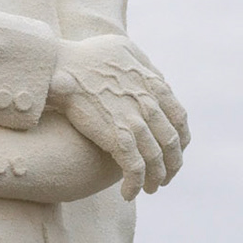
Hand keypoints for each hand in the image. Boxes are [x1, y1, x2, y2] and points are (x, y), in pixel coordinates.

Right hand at [48, 34, 189, 198]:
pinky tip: (128, 193)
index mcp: (154, 85)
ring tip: (150, 190)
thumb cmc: (86, 55)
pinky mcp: (118, 136)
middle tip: (165, 178)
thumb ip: (142, 64)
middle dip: (172, 165)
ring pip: (157, 159)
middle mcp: (150, 104)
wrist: (62, 65)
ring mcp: (135, 120)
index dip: (180, 140)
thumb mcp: (123, 49)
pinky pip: (135, 168)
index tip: (176, 151)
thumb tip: (154, 75)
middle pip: (171, 143)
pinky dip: (135, 184)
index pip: (179, 118)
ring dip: (156, 179)